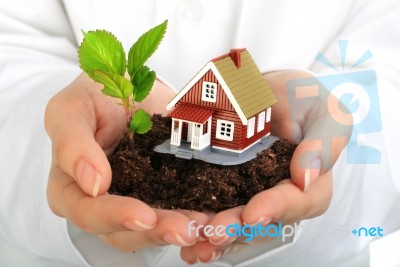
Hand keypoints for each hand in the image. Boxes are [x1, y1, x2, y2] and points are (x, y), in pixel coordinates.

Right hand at [45, 73, 207, 251]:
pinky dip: (196, 216)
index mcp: (72, 186)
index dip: (113, 217)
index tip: (142, 216)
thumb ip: (72, 143)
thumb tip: (93, 183)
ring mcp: (137, 199)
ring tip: (203, 225)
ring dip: (178, 229)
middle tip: (184, 229)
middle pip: (123, 231)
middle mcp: (104, 201)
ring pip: (153, 229)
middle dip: (155, 232)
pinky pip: (179, 210)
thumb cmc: (93, 97)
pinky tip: (213, 216)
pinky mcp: (164, 192)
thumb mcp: (72, 109)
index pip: (86, 211)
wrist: (128, 88)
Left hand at [180, 70, 351, 263]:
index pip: (297, 202)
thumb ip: (325, 142)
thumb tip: (307, 176)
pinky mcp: (221, 183)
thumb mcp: (326, 113)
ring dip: (212, 235)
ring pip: (232, 220)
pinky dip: (197, 219)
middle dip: (236, 228)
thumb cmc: (304, 99)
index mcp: (308, 183)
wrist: (264, 87)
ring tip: (192, 245)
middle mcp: (276, 194)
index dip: (276, 210)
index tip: (254, 214)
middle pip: (260, 220)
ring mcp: (247, 191)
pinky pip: (209, 204)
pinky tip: (181, 234)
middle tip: (214, 233)